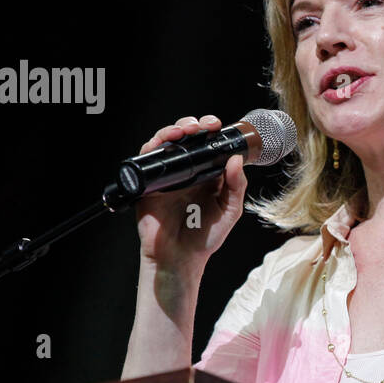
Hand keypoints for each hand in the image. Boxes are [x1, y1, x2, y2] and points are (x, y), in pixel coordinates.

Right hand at [133, 115, 247, 268]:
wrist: (180, 258)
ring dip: (172, 130)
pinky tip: (162, 144)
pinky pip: (146, 159)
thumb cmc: (205, 237)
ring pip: (165, 142)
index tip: (216, 126)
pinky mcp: (148, 184)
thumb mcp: (230, 210)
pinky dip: (152, 147)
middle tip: (202, 126)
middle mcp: (186, 171)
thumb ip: (236, 186)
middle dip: (192, 124)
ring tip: (183, 131)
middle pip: (185, 137)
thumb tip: (236, 159)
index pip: (207, 144)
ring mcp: (166, 175)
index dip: (210, 130)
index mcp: (207, 174)